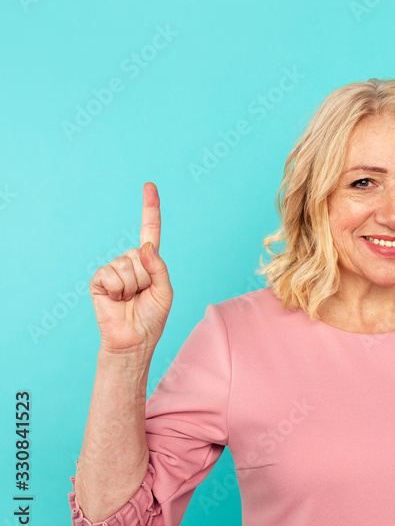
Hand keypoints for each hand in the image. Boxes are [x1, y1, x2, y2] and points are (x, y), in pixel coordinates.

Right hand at [89, 182, 173, 355]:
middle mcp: (130, 260)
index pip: (149, 229)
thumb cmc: (151, 317)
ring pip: (126, 265)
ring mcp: (113, 269)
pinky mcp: (98, 280)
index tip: (149, 185)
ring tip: (129, 300)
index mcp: (149, 261)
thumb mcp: (165, 291)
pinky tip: (115, 300)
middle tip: (141, 295)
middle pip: (140, 254)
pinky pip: (110, 275)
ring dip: (131, 286)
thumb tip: (145, 247)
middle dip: (145, 278)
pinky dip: (116, 290)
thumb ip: (159, 267)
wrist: (133, 340)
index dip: (149, 207)